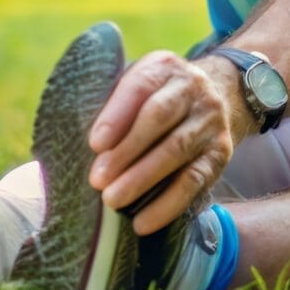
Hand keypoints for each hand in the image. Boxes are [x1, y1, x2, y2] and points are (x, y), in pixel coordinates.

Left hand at [87, 50, 248, 233]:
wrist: (218, 96)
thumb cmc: (156, 99)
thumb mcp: (136, 87)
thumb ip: (111, 106)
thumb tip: (68, 149)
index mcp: (163, 68)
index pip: (140, 86)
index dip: (117, 115)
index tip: (94, 144)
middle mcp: (193, 88)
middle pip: (159, 116)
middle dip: (126, 150)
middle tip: (97, 180)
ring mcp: (210, 120)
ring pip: (177, 149)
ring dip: (143, 178)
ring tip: (113, 200)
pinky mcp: (221, 152)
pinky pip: (195, 179)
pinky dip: (169, 203)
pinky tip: (143, 221)